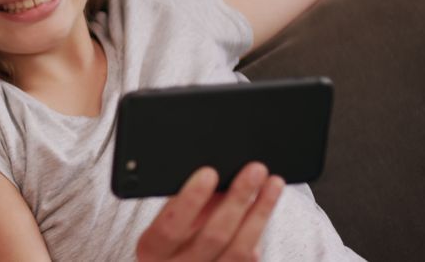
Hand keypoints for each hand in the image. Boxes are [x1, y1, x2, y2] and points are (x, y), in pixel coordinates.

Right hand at [136, 163, 284, 261]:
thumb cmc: (167, 240)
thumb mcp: (164, 220)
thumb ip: (182, 203)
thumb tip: (215, 176)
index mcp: (152, 250)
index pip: (170, 227)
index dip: (190, 199)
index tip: (208, 173)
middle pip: (213, 236)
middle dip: (237, 198)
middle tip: (253, 171)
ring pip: (239, 250)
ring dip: (260, 212)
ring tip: (271, 184)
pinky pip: (248, 259)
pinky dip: (259, 231)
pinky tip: (265, 209)